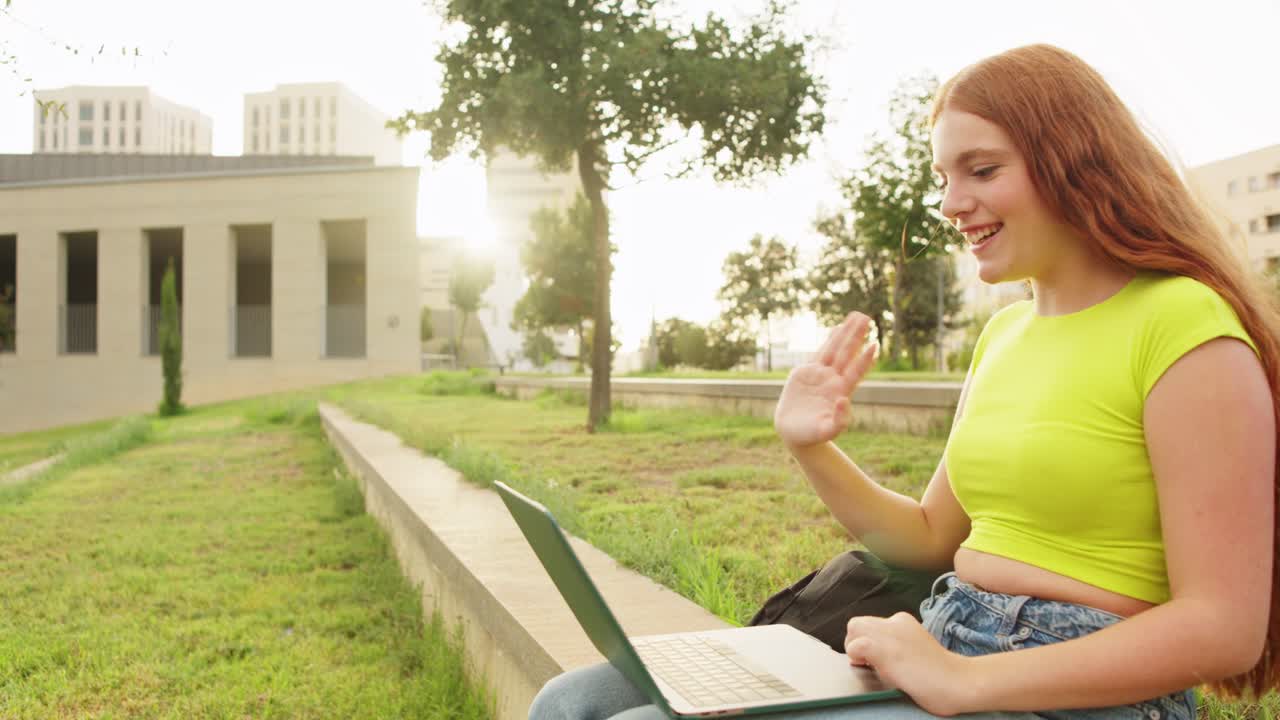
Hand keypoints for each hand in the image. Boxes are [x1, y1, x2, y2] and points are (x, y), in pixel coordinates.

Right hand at [774, 312, 878, 447]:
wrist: (794, 433)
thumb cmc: (811, 435)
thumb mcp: (826, 431)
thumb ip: (839, 420)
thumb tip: (845, 399)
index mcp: (840, 392)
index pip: (855, 372)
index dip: (864, 359)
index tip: (875, 345)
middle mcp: (833, 380)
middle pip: (847, 354)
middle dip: (856, 336)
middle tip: (867, 318)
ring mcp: (821, 375)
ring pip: (835, 349)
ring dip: (845, 333)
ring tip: (856, 316)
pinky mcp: (807, 372)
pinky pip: (820, 353)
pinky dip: (829, 340)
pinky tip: (837, 328)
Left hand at [845, 613, 971, 716]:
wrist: (956, 681)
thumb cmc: (939, 674)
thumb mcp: (914, 648)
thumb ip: (895, 645)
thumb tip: (869, 654)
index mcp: (903, 621)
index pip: (871, 624)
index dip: (868, 641)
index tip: (875, 659)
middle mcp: (894, 622)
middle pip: (858, 623)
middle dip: (857, 642)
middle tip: (867, 663)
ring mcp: (888, 633)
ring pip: (853, 628)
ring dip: (855, 648)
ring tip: (870, 666)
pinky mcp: (882, 648)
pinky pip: (854, 646)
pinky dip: (857, 656)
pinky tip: (871, 668)